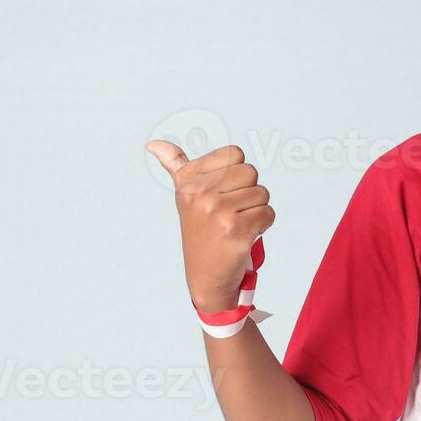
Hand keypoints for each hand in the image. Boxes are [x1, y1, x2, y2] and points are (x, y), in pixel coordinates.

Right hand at [145, 140, 275, 312]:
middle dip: (248, 192)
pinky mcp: (236, 230)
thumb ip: (176, 166)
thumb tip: (152, 144)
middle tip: (232, 213)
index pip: (235, 154)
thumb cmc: (201, 231)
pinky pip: (268, 213)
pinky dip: (263, 225)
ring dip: (256, 210)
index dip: (236, 175)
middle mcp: (200, 194)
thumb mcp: (185, 195)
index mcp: (188, 181)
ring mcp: (217, 212)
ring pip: (262, 193)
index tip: (221, 194)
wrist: (206, 276)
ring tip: (237, 225)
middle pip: (251, 172)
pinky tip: (245, 236)